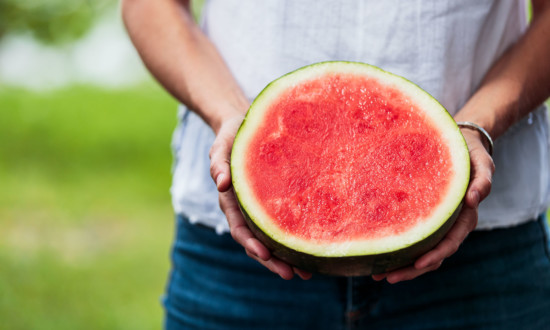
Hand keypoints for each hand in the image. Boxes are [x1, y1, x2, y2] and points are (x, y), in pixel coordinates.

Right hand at [209, 115, 311, 279]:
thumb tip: (221, 183)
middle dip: (273, 261)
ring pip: (273, 239)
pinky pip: (285, 224)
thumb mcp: (220, 147)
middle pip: (258, 242)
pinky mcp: (277, 203)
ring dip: (287, 257)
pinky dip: (296, 238)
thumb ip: (218, 164)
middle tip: (292, 274)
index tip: (264, 255)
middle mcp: (247, 211)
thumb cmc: (231, 137)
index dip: (251, 244)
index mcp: (232, 202)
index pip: (240, 229)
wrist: (243, 127)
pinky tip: (314, 247)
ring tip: (307, 272)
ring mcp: (262, 209)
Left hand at [372, 128, 494, 282]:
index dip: (435, 255)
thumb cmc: (470, 153)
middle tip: (388, 277)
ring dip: (401, 267)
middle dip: (411, 270)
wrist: (460, 145)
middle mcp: (449, 226)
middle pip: (432, 256)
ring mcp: (436, 226)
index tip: (418, 264)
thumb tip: (475, 201)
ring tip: (377, 275)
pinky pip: (412, 240)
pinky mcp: (423, 220)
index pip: (450, 242)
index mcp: (464, 217)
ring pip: (420, 253)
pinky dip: (398, 250)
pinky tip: (378, 255)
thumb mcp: (482, 163)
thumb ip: (483, 180)